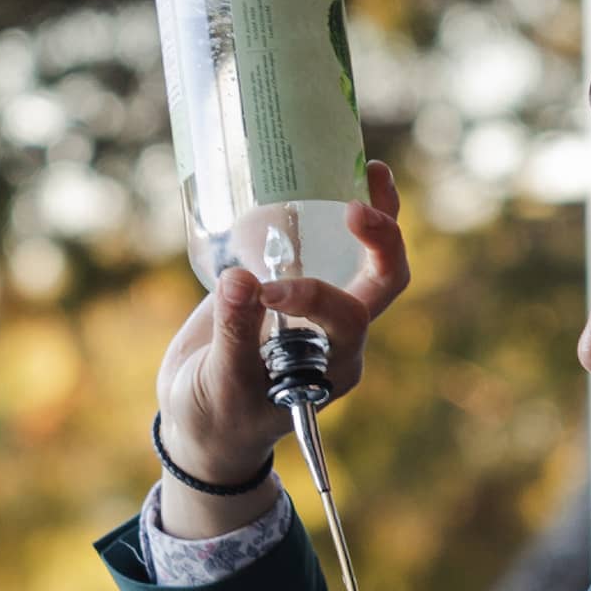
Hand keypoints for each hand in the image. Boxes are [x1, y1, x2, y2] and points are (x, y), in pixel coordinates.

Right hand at [155, 162, 407, 497]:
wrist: (204, 422)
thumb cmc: (215, 413)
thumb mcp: (219, 383)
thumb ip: (233, 336)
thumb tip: (242, 281)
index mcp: (334, 365)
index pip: (346, 319)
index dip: (312, 296)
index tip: (264, 292)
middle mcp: (341, 335)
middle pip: (385, 282)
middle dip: (383, 242)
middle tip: (358, 207)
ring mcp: (324, 309)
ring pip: (368, 258)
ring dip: (377, 215)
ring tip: (374, 168)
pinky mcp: (298, 286)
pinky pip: (330, 247)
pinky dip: (333, 212)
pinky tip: (323, 174)